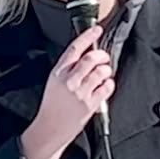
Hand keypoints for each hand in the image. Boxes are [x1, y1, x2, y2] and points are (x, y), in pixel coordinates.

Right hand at [19, 24, 113, 158]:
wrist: (49, 128)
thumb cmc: (52, 106)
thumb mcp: (54, 82)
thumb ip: (68, 68)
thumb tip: (86, 55)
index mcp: (58, 72)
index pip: (75, 48)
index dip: (88, 36)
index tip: (97, 29)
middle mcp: (69, 80)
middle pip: (91, 58)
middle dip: (102, 55)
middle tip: (104, 57)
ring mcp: (80, 92)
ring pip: (100, 71)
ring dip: (106, 70)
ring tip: (104, 74)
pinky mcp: (90, 104)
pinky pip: (106, 88)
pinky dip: (109, 84)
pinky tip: (105, 86)